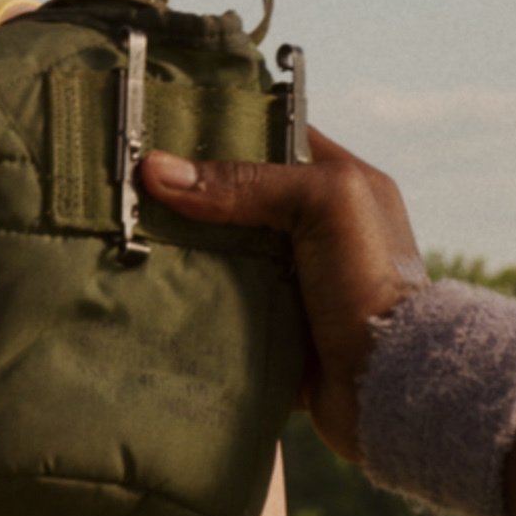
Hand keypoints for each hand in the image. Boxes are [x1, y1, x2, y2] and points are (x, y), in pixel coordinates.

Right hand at [139, 126, 425, 459]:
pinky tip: (149, 290)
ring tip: (126, 237)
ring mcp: (295, 280)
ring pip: (225, 252)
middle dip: (190, 197)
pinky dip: (193, 300)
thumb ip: (247, 182)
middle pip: (238, 199)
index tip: (162, 132)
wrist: (388, 384)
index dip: (221, 132)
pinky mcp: (275, 327)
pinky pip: (223, 305)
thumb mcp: (322, 204)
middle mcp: (318, 229)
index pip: (273, 139)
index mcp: (340, 185)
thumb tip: (158, 171)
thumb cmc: (371, 280)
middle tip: (130, 189)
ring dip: (185, 251)